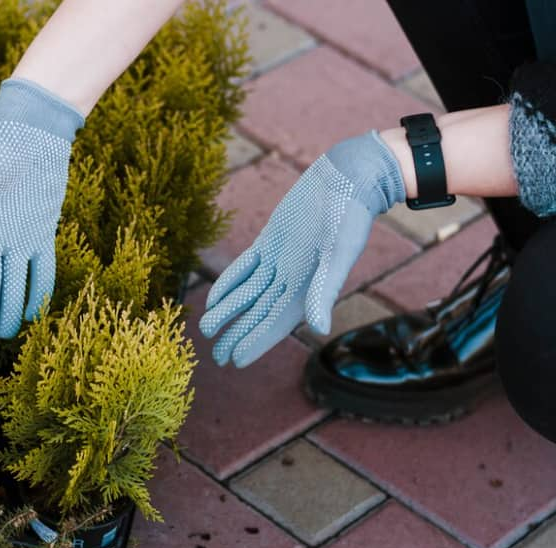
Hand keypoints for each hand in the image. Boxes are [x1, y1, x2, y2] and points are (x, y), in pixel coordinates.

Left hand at [200, 131, 404, 366]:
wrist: (347, 178)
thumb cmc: (348, 217)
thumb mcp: (337, 254)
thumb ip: (325, 291)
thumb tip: (319, 330)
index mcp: (308, 289)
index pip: (275, 324)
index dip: (255, 342)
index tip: (234, 361)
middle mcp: (291, 280)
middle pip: (258, 313)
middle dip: (237, 334)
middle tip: (216, 357)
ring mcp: (278, 261)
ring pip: (247, 293)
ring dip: (228, 312)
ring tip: (206, 330)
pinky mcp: (270, 241)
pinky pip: (244, 268)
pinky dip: (229, 282)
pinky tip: (213, 298)